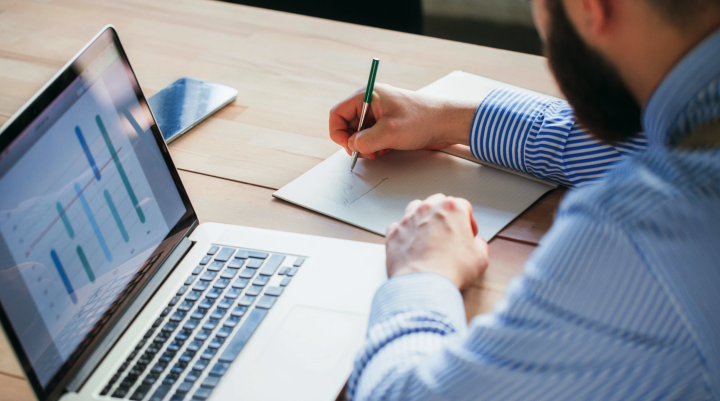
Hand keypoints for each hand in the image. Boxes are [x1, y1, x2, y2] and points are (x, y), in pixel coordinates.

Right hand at [329, 83, 477, 158]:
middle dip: (354, 142)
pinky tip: (387, 149)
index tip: (348, 146)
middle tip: (367, 152)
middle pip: (347, 125)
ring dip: (366, 146)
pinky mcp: (387, 125)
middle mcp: (371, 104)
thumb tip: (353, 146)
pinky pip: (371, 138)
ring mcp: (379, 115)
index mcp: (368, 96)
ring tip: (380, 151)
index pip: (338, 113)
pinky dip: (375, 147)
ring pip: (359, 134)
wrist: (446, 123)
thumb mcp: (389, 132)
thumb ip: (365, 141)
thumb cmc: (423, 119)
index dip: (337, 132)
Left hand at [386, 194, 488, 289]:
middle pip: (439, 202)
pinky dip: (404, 232)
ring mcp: (409, 219)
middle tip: (449, 231)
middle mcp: (429, 209)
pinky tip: (410, 242)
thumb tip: (477, 244)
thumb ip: (480, 245)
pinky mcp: (394, 232)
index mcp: (452, 209)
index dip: (468, 220)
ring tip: (428, 232)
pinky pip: (398, 225)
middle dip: (445, 214)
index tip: (469, 233)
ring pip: (416, 207)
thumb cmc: (452, 269)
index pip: (463, 205)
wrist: (424, 283)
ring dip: (423, 216)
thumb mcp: (480, 258)